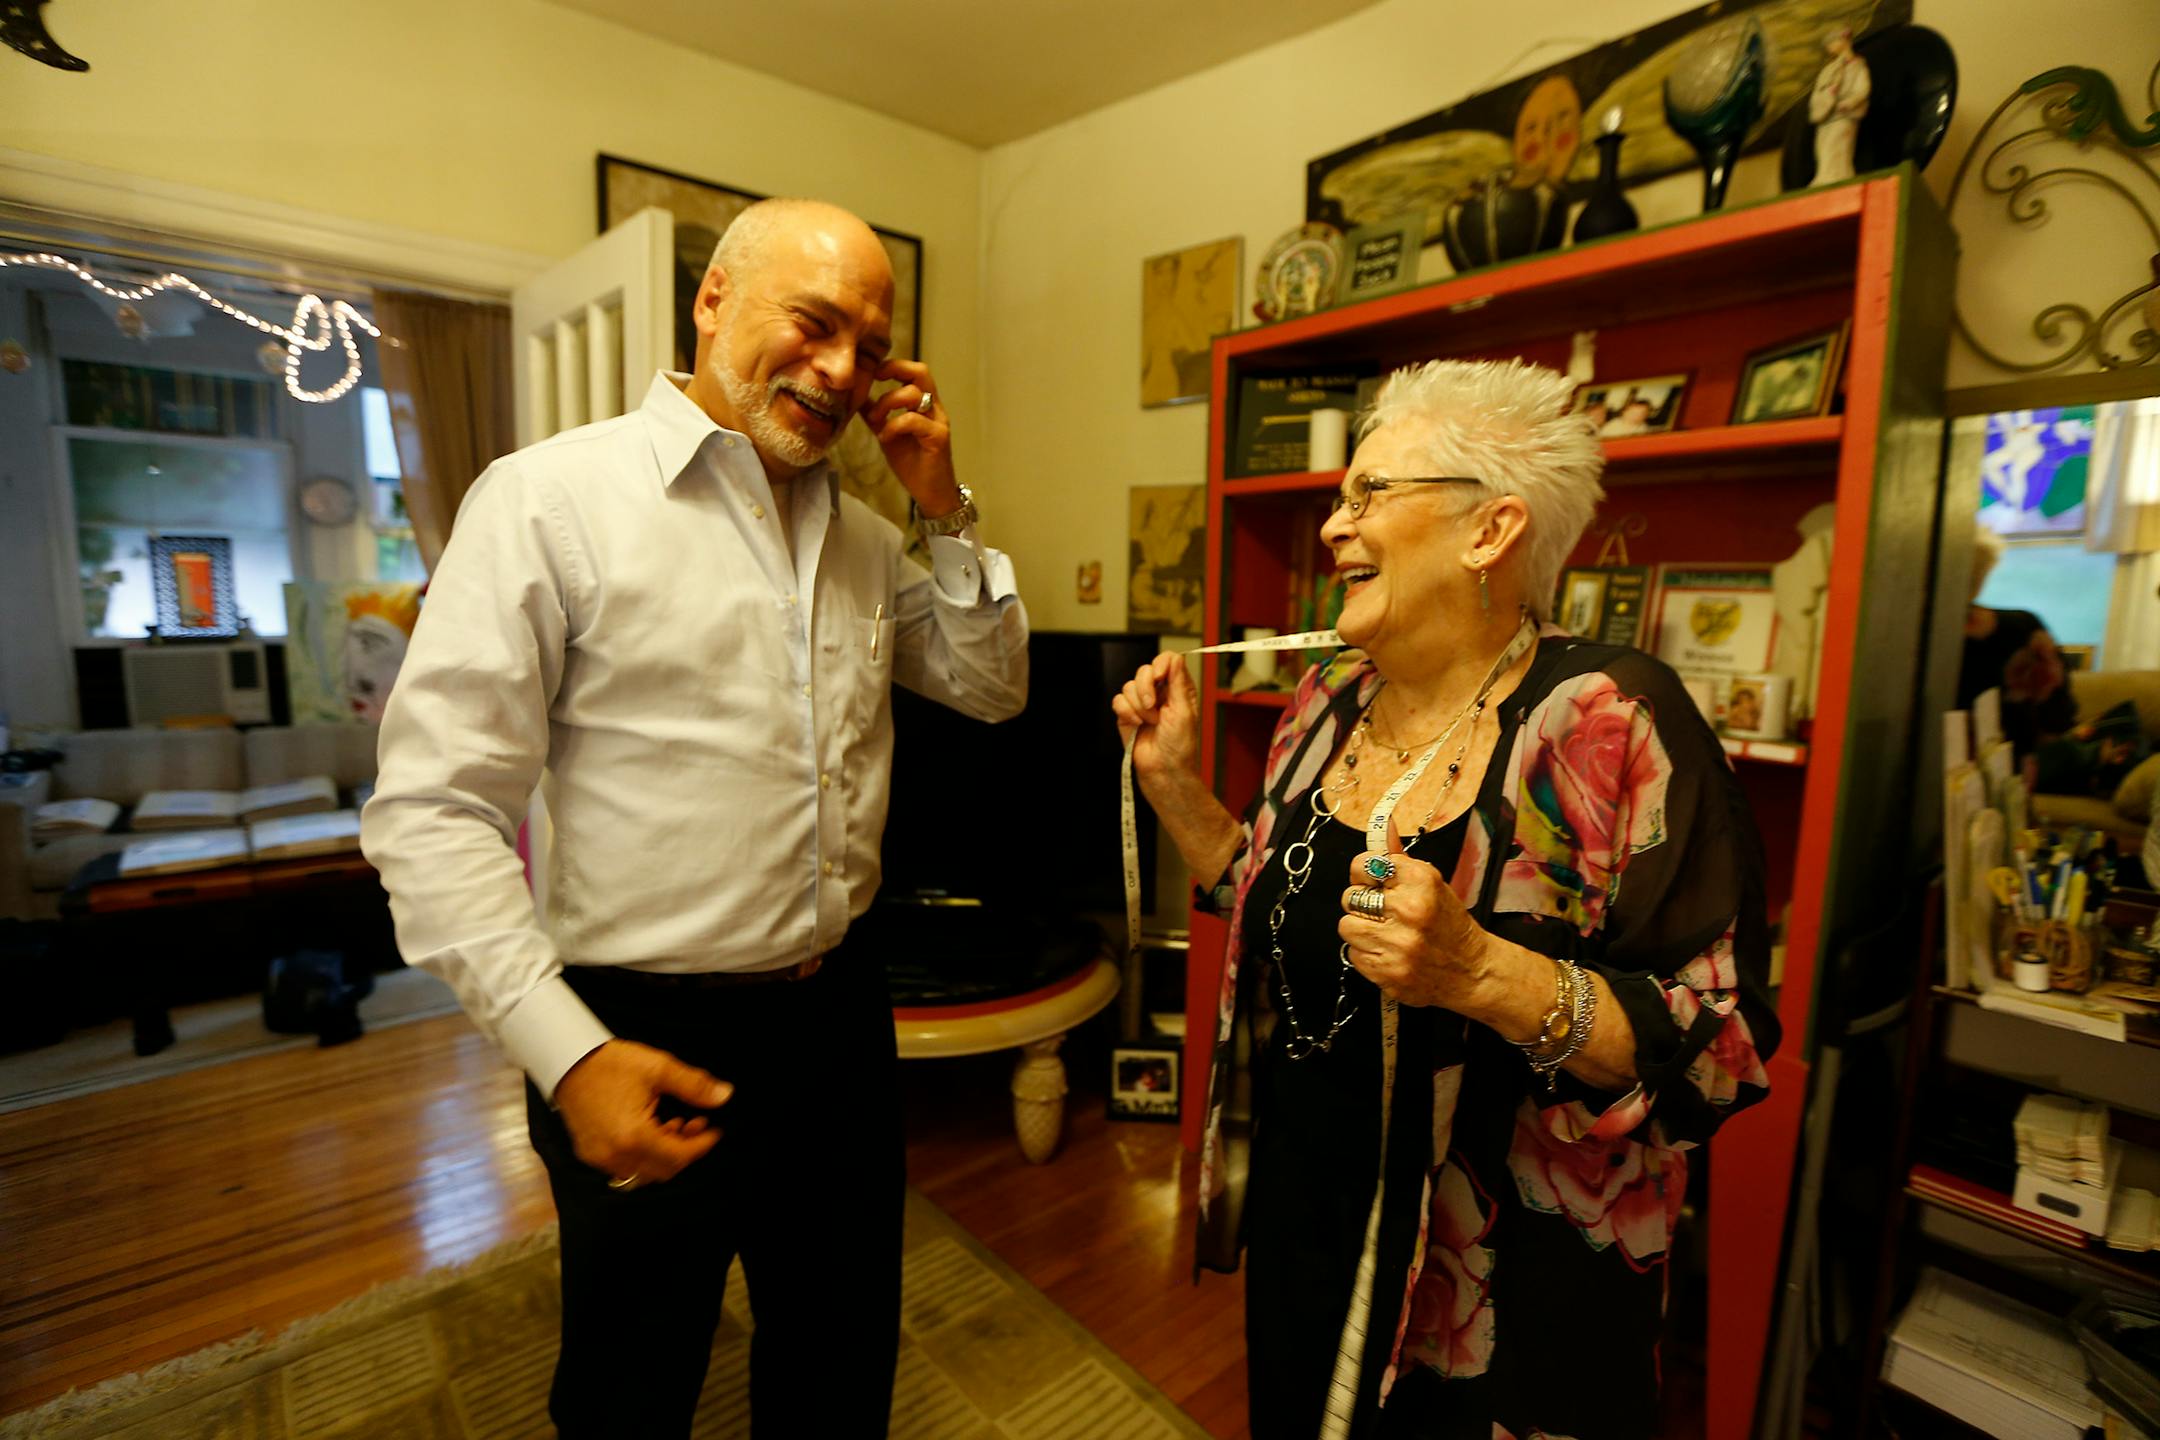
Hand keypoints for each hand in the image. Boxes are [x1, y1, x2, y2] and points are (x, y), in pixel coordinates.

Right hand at [551, 1039, 731, 1187]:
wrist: (567, 1060)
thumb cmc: (611, 1063)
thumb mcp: (658, 1068)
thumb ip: (693, 1086)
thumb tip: (724, 1096)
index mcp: (633, 1136)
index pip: (678, 1156)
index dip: (701, 1146)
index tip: (715, 1131)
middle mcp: (614, 1155)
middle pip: (663, 1171)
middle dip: (685, 1150)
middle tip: (696, 1124)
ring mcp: (599, 1159)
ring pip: (644, 1173)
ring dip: (665, 1155)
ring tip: (672, 1125)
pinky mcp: (590, 1155)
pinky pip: (625, 1167)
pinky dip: (644, 1156)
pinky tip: (650, 1131)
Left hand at [862, 358, 960, 516]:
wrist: (930, 493)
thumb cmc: (913, 464)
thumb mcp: (888, 433)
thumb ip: (876, 415)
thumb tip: (856, 398)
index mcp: (924, 404)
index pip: (914, 372)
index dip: (893, 365)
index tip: (873, 372)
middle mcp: (934, 408)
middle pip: (921, 372)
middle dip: (895, 369)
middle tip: (876, 378)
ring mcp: (938, 421)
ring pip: (913, 394)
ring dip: (887, 403)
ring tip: (876, 420)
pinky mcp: (938, 437)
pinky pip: (913, 420)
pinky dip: (893, 425)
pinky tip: (885, 437)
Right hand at [1112, 652, 1200, 793]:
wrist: (1163, 769)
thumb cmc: (1180, 746)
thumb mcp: (1184, 711)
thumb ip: (1178, 682)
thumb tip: (1176, 658)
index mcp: (1178, 688)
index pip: (1167, 661)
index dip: (1161, 664)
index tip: (1160, 676)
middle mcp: (1159, 693)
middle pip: (1145, 670)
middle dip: (1146, 688)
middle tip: (1153, 707)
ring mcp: (1141, 703)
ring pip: (1129, 686)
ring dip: (1139, 706)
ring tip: (1150, 722)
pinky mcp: (1126, 714)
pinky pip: (1118, 700)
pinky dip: (1127, 712)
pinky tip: (1137, 725)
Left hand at [1337, 813, 1504, 1013]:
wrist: (1474, 972)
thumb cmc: (1449, 924)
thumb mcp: (1430, 883)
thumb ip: (1398, 856)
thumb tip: (1384, 823)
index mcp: (1421, 880)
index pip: (1362, 865)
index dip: (1365, 875)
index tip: (1376, 883)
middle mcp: (1409, 910)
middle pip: (1350, 897)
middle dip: (1363, 905)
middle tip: (1385, 913)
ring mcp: (1398, 945)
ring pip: (1347, 926)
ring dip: (1362, 931)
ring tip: (1385, 934)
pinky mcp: (1388, 973)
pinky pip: (1353, 955)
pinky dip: (1367, 955)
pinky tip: (1389, 953)